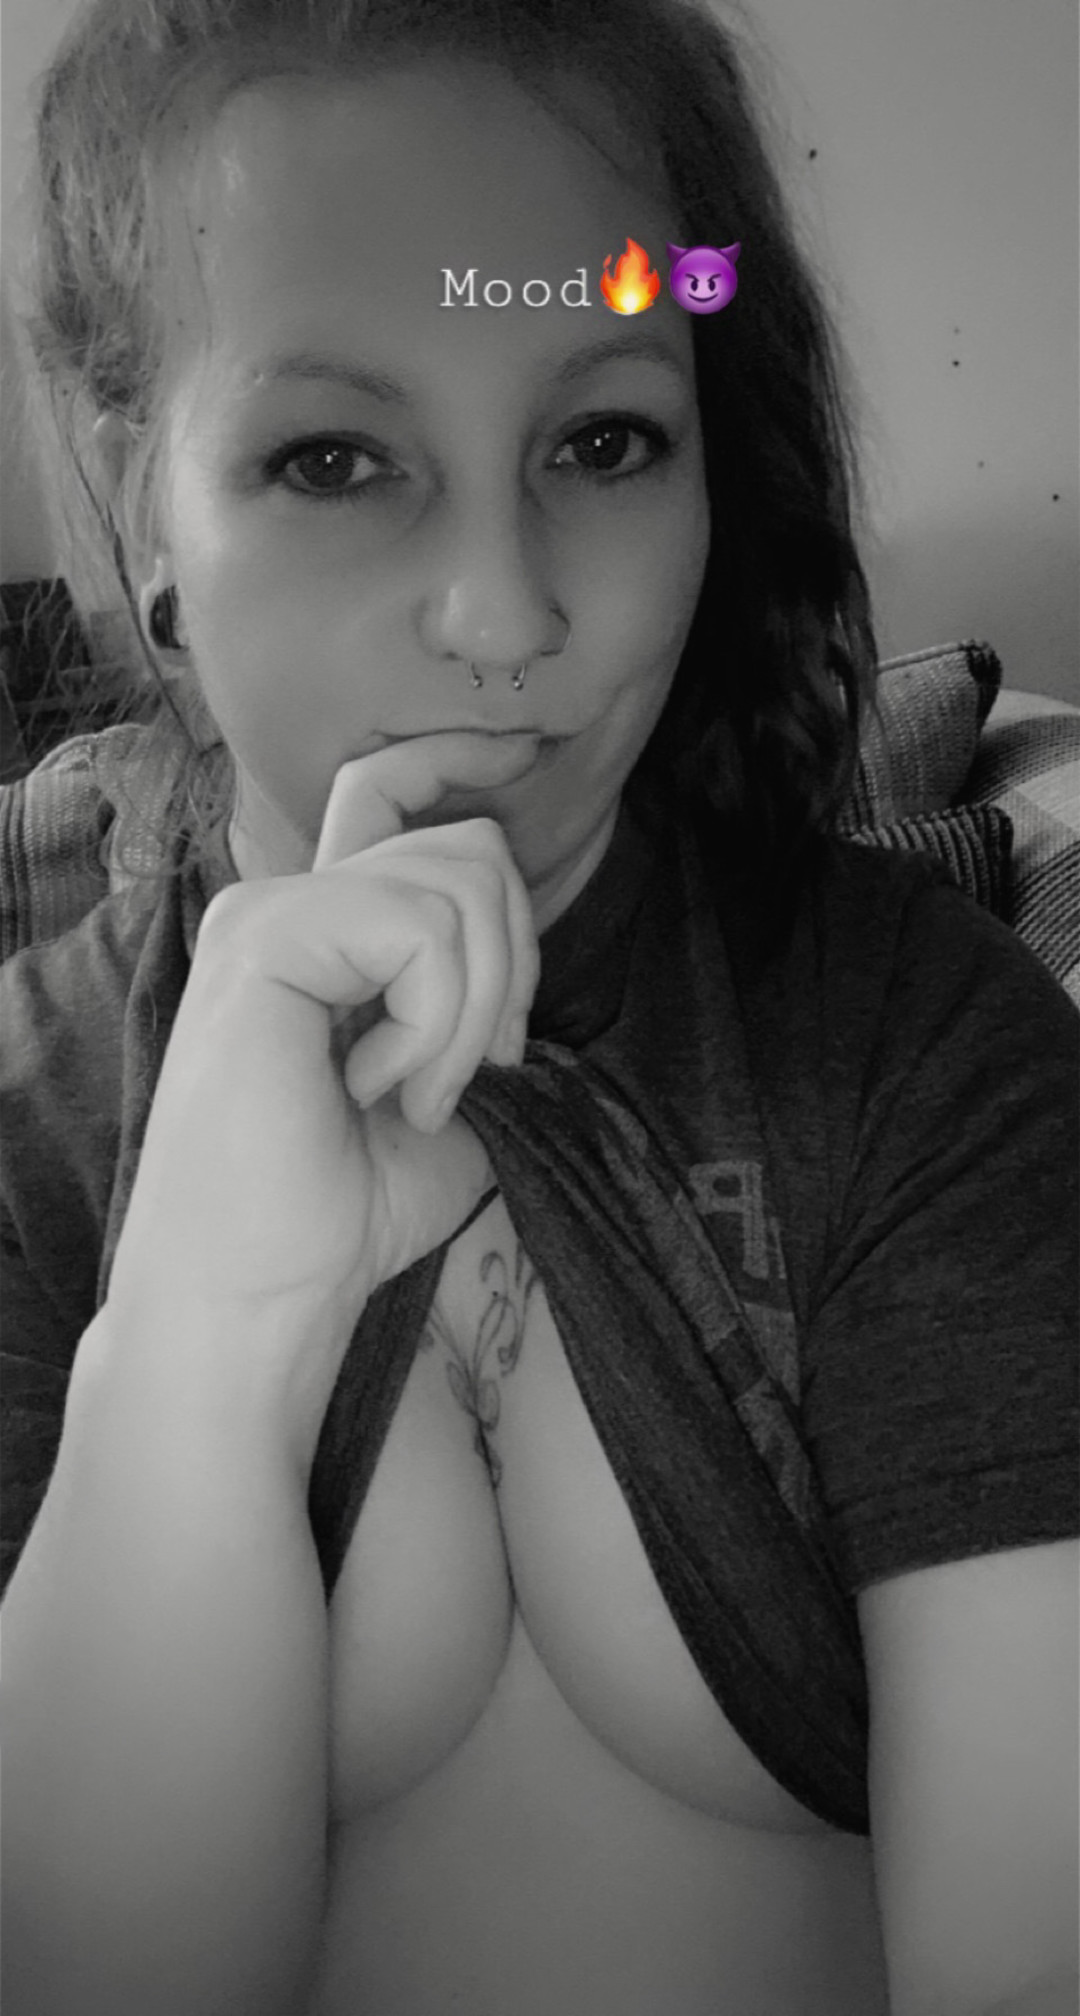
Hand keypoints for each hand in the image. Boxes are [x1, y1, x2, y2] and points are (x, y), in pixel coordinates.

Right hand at [103, 731, 540, 1381]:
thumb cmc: (346, 1211)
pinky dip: (438, 1023)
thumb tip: (524, 946)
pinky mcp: (264, 937)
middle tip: (466, 1072)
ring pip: (461, 882)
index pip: (389, 786)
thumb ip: (477, 999)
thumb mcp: (447, 1087)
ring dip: (475, 1011)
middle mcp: (290, 901)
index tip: (524, 753)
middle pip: (469, 845)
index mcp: (327, 928)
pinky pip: (420, 929)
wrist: (267, 1294)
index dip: (459, 755)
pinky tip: (380, 1088)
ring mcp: (269, 911)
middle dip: (513, 967)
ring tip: (415, 1093)